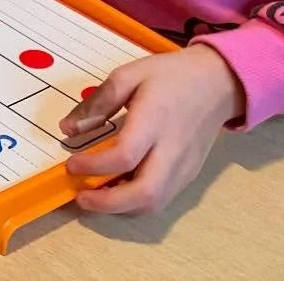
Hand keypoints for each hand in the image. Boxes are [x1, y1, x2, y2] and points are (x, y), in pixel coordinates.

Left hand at [61, 45, 244, 214]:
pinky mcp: (189, 175)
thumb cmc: (170, 76)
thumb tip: (67, 129)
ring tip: (95, 196)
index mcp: (154, 121)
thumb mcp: (127, 75)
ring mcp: (184, 167)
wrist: (217, 84)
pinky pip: (162, 199)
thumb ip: (96, 103)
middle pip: (145, 193)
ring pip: (154, 203)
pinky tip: (117, 189)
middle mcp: (172, 151)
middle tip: (81, 198)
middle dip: (108, 204)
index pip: (124, 156)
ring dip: (122, 207)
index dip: (94, 166)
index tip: (71, 164)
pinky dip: (137, 202)